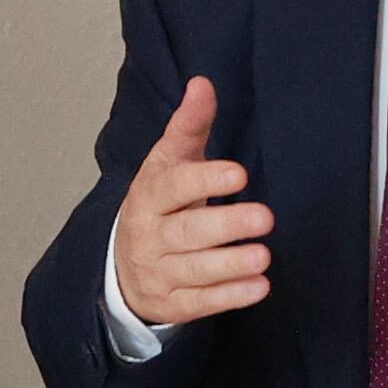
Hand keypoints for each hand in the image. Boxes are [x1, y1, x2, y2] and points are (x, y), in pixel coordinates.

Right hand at [114, 77, 274, 329]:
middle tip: (264, 217)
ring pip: (194, 270)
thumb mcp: (168, 163)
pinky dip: (229, 297)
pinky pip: (200, 303)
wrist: (123, 266)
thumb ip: (188, 126)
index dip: (205, 180)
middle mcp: (149, 235)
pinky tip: (259, 287)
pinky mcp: (172, 304)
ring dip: (230, 264)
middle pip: (186, 231)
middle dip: (225, 225)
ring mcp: (158, 273)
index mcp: (148, 195)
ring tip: (263, 256)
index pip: (173, 186)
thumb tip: (203, 83)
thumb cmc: (159, 205)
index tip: (240, 174)